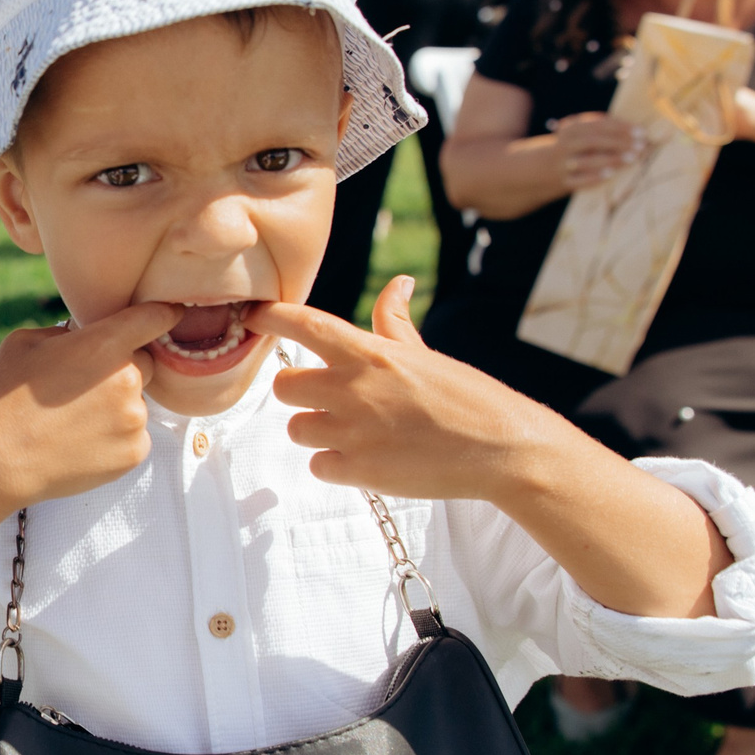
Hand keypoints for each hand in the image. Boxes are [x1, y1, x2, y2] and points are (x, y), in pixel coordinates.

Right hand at [0, 302, 184, 509]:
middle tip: (84, 386)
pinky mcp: (134, 452)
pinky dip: (114, 437)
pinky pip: (133, 436)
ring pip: (136, 403)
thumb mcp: (25, 342)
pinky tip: (80, 442)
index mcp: (105, 343)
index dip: (164, 314)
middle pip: (145, 364)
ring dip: (116, 406)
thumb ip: (66, 331)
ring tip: (74, 421)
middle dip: (122, 368)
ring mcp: (134, 419)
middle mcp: (128, 379)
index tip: (171, 314)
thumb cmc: (5, 397)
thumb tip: (84, 334)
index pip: (156, 318)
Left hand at [248, 279, 563, 502]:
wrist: (503, 449)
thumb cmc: (467, 397)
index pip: (304, 324)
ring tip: (359, 433)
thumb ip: (393, 323)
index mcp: (370, 353)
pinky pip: (318, 466)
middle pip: (283, 386)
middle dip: (300, 393)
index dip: (271, 317)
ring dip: (318, 431)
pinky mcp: (359, 471)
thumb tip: (397, 283)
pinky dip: (336, 465)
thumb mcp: (426, 354)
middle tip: (329, 400)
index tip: (252, 315)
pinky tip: (369, 459)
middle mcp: (354, 389)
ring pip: (297, 429)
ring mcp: (353, 432)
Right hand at [551, 111, 639, 191]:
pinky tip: (611, 175)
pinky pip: (579, 181)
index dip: (621, 127)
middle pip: (593, 141)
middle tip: (641, 146)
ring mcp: (563, 163)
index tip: (641, 132)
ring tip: (632, 159)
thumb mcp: (583, 135)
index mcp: (572, 128)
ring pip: (587, 160)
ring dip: (611, 159)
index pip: (599, 124)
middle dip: (619, 143)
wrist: (545, 169)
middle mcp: (566, 144)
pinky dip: (594, 177)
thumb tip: (639, 133)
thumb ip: (605, 131)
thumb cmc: (577, 149)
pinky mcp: (564, 181)